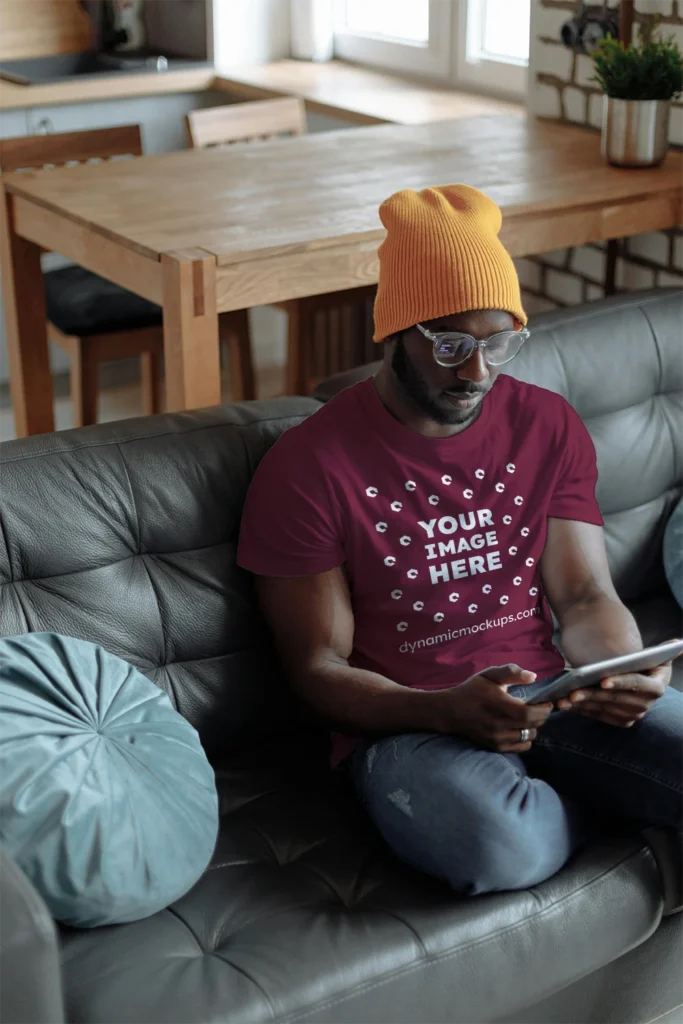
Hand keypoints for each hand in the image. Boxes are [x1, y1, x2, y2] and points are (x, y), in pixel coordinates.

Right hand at [434, 663, 552, 752]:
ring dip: (533, 727)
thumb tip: (533, 676)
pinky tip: (519, 728)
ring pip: (529, 736)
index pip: (530, 713)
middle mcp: (499, 724)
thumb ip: (511, 672)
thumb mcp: (489, 675)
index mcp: (499, 705)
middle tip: (538, 708)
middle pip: (533, 725)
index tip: (546, 702)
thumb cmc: (473, 690)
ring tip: (527, 718)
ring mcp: (497, 738)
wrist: (451, 711)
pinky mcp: (496, 747)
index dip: (544, 709)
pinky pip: (521, 747)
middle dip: (541, 716)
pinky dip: (525, 738)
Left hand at [556, 661, 672, 726]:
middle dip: (593, 696)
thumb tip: (678, 643)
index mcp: (658, 684)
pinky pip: (597, 715)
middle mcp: (646, 702)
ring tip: (563, 698)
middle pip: (616, 699)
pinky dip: (580, 709)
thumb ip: (661, 650)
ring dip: (582, 704)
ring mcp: (632, 713)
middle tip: (572, 691)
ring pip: (604, 708)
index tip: (603, 680)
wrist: (625, 667)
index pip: (638, 684)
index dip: (621, 682)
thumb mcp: (648, 652)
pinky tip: (564, 704)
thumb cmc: (635, 657)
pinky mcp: (618, 719)